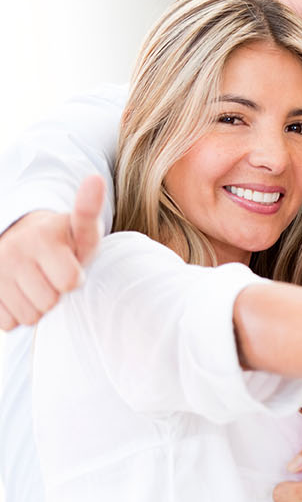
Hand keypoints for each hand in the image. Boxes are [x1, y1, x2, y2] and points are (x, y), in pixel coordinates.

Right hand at [0, 174, 103, 328]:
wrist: (24, 243)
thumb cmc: (63, 242)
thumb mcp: (81, 230)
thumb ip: (89, 210)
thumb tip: (94, 179)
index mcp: (41, 236)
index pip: (69, 282)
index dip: (73, 279)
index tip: (70, 265)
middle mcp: (12, 251)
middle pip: (48, 302)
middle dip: (55, 294)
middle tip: (51, 276)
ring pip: (27, 315)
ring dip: (36, 307)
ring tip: (37, 284)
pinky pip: (7, 322)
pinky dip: (16, 315)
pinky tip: (20, 294)